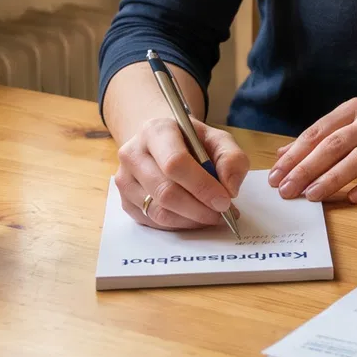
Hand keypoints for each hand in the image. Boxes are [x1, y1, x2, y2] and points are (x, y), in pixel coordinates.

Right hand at [113, 113, 249, 229]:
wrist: (162, 143)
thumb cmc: (191, 141)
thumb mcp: (217, 139)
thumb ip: (232, 159)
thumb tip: (230, 188)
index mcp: (156, 131)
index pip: (175, 163)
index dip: (201, 186)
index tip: (224, 200)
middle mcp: (133, 153)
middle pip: (165, 191)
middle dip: (198, 208)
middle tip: (222, 214)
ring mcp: (125, 179)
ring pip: (158, 211)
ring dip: (191, 220)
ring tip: (212, 216)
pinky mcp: (125, 201)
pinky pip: (153, 222)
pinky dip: (179, 225)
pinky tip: (194, 217)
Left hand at [269, 97, 356, 202]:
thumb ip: (323, 134)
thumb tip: (284, 152)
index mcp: (356, 109)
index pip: (318, 132)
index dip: (294, 154)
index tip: (275, 174)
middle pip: (334, 145)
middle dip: (306, 168)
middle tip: (286, 189)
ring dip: (332, 178)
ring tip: (312, 195)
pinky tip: (352, 198)